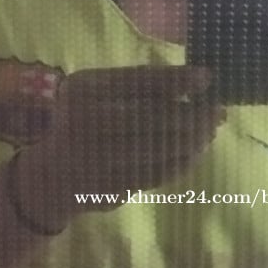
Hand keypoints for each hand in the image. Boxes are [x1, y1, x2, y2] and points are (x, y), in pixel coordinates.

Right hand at [9, 65, 224, 231]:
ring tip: (209, 133)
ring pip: (158, 149)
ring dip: (192, 141)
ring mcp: (95, 160)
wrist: (49, 176)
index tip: (208, 78)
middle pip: (153, 118)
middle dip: (193, 115)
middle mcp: (84, 122)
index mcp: (83, 90)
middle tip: (218, 113)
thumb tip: (198, 83)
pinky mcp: (108, 188)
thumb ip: (138, 87)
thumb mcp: (97, 95)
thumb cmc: (83, 124)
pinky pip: (155, 174)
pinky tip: (194, 154)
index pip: (137, 81)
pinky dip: (181, 163)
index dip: (176, 80)